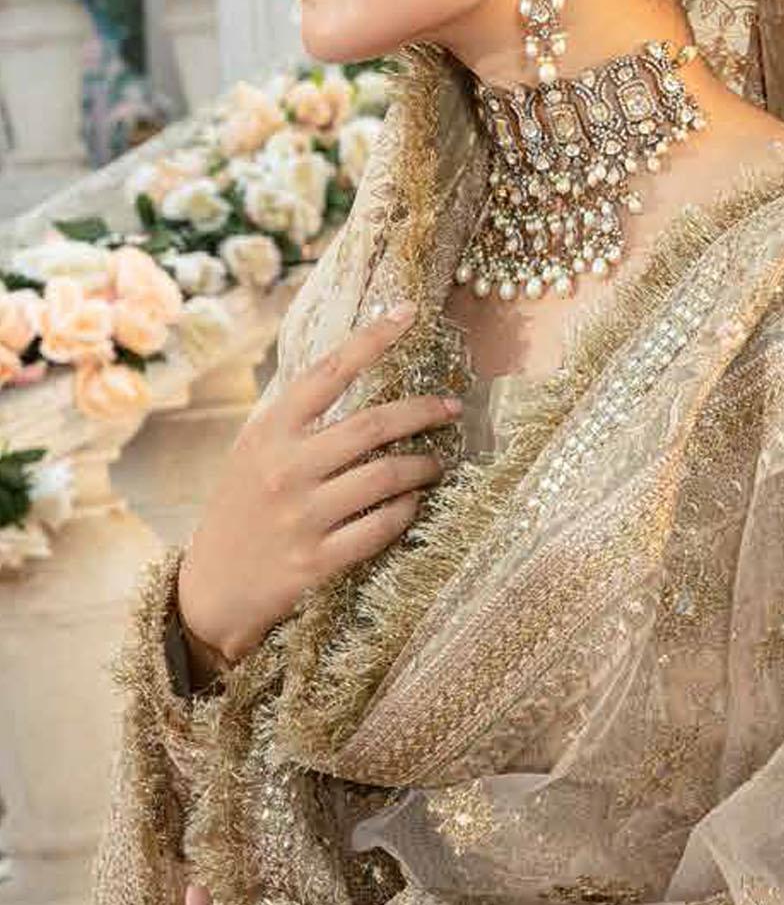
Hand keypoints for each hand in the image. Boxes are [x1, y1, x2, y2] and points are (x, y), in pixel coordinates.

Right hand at [177, 299, 464, 664]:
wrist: (210, 591)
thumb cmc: (241, 512)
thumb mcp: (253, 455)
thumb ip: (295, 422)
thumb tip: (353, 374)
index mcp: (268, 433)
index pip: (328, 371)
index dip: (372, 338)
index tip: (409, 313)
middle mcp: (284, 469)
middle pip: (372, 424)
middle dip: (423, 411)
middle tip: (451, 407)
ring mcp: (301, 516)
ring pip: (386, 477)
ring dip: (423, 465)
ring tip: (435, 462)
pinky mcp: (316, 560)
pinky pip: (381, 527)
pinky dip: (405, 511)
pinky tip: (412, 503)